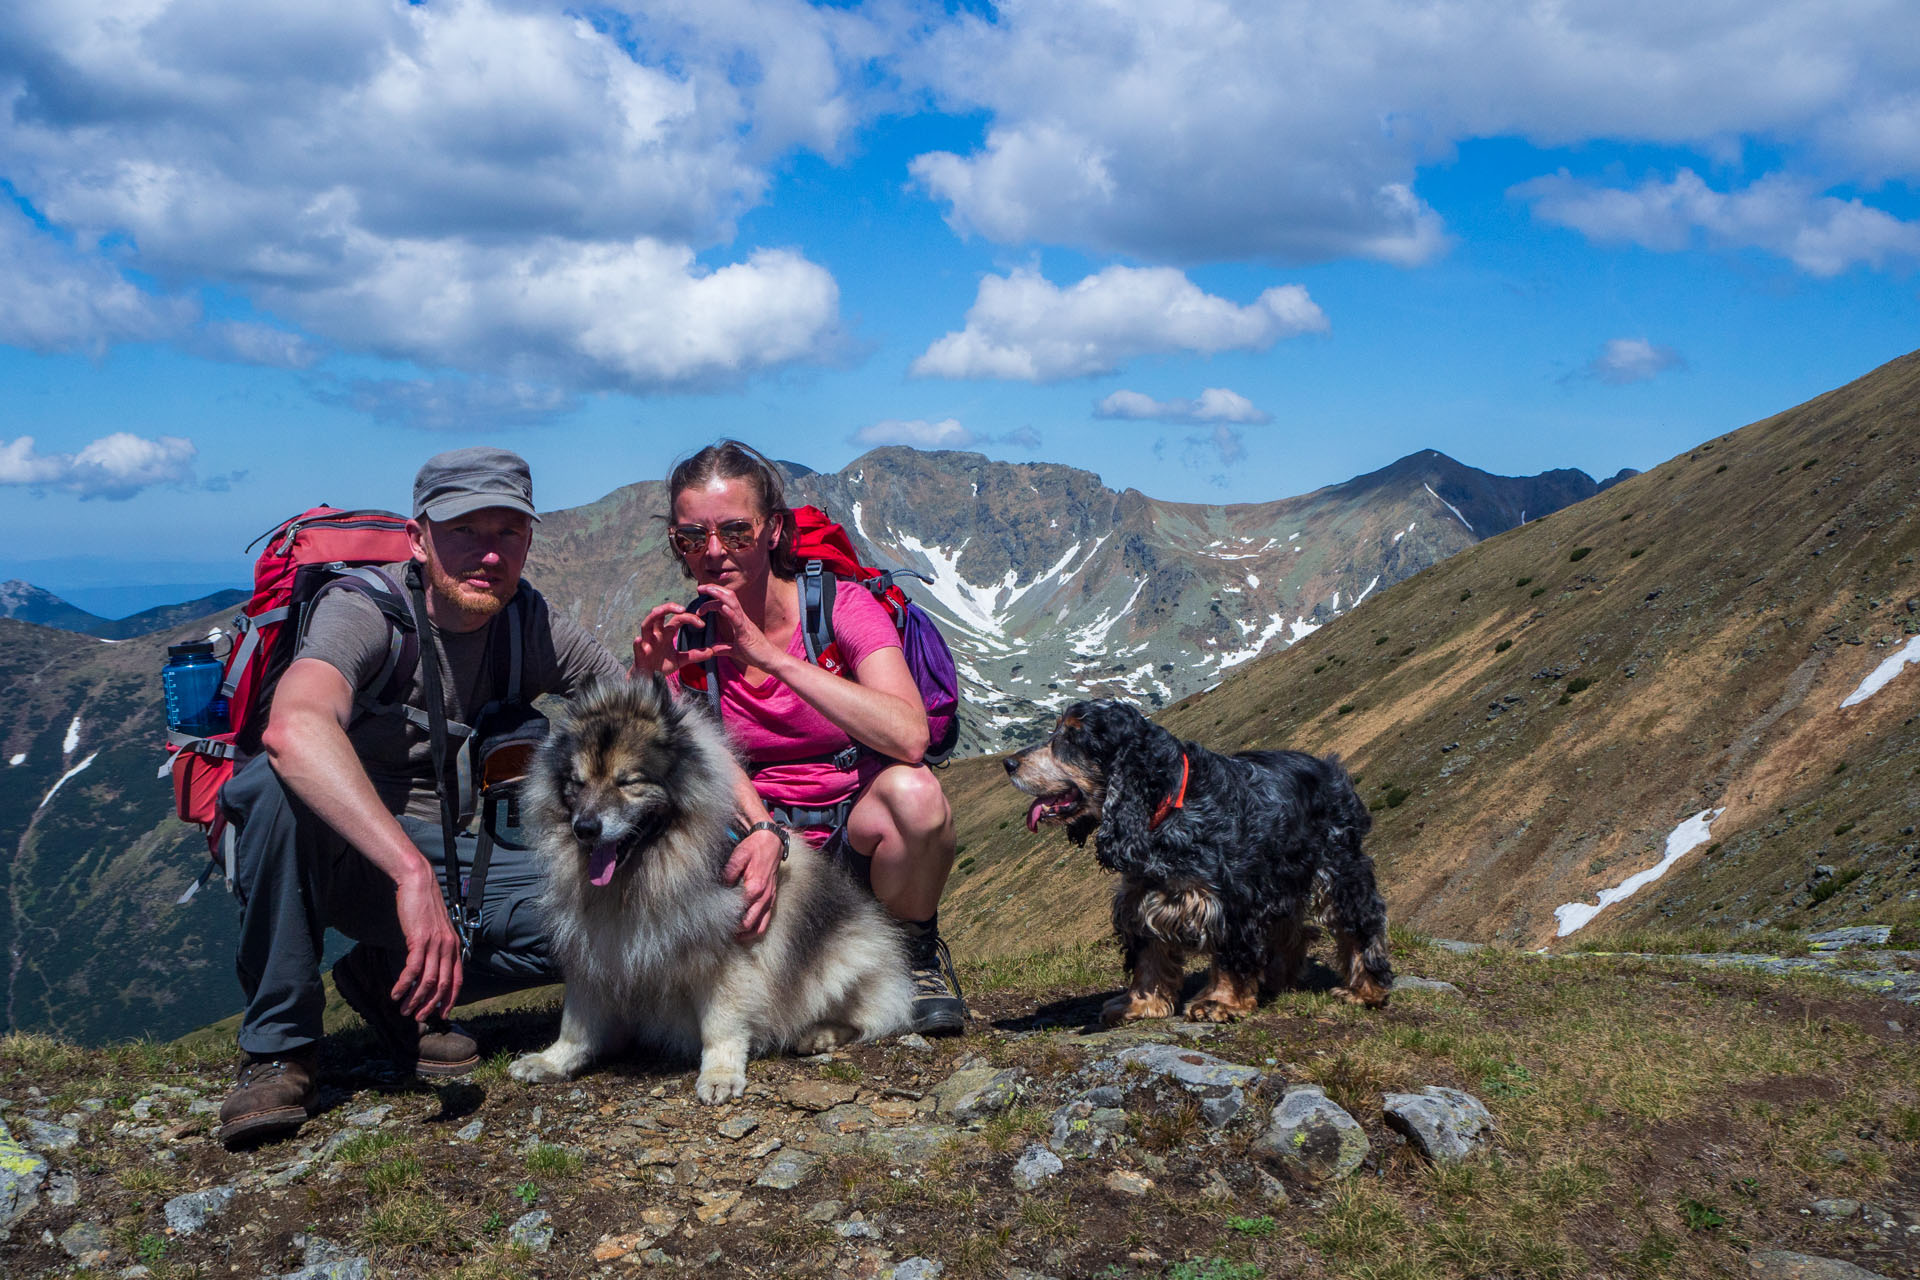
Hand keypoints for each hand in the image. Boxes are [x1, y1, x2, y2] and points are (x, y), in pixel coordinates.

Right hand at [391, 868, 462, 1019]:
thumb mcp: (436, 928)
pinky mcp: (420, 940)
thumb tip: (429, 964)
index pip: (457, 979)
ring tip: (403, 1010)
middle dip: (431, 1005)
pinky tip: (395, 993)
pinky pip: (413, 969)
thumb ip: (437, 946)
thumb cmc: (424, 905)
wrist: (418, 882)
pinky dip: (405, 985)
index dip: (450, 999)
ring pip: (428, 980)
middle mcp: (448, 947)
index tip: (442, 1014)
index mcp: (454, 946)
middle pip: (444, 985)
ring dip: (415, 999)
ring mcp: (435, 944)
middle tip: (418, 1017)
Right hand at [631, 600, 726, 675]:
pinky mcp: (639, 654)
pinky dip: (637, 643)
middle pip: (659, 614)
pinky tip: (638, 640)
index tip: (702, 624)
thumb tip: (711, 652)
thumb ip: (694, 655)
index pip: (678, 619)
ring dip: (652, 617)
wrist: (649, 677)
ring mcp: (646, 642)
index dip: (690, 618)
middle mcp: (656, 634)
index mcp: (666, 633)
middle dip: (668, 608)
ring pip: (646, 624)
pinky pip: (637, 646)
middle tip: (682, 609)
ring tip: (659, 611)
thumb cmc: (662, 664)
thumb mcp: (680, 660)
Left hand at [690, 583, 783, 672]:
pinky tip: (723, 607)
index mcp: (738, 620)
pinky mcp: (746, 633)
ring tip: (708, 590)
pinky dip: (730, 612)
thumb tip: (712, 649)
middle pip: (728, 597)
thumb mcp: (735, 651)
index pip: (724, 603)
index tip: (700, 600)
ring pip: (732, 604)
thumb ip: (724, 648)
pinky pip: (738, 620)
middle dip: (714, 590)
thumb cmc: (756, 654)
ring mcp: (744, 624)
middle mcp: (742, 618)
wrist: (770, 660)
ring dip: (719, 596)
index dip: (712, 598)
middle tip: (700, 588)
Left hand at [724, 828, 784, 940]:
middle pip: (749, 923)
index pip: (740, 910)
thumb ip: (729, 872)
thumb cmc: (755, 848)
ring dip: (747, 934)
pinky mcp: (772, 899)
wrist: (772, 842)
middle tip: (722, 931)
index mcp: (755, 886)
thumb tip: (720, 885)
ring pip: (760, 926)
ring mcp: (770, 899)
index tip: (716, 922)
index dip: (728, 918)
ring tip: (734, 935)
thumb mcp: (739, 855)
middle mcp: (765, 896)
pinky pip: (766, 920)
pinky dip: (757, 928)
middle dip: (736, 930)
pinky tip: (746, 930)